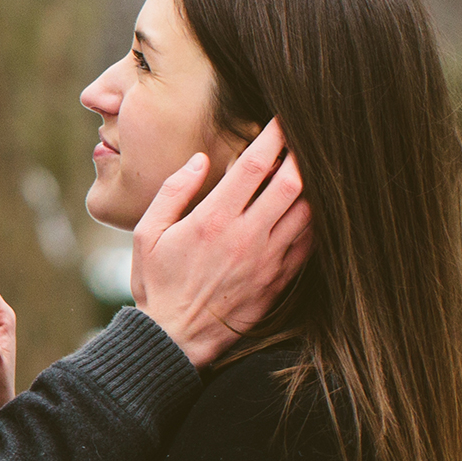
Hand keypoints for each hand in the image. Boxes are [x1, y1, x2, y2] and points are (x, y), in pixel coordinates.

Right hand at [132, 118, 313, 368]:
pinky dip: (315, 221)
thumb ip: (173, 192)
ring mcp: (268, 260)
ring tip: (310, 169)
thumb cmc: (156, 285)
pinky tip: (310, 208)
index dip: (273, 137)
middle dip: (302, 155)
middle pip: (293, 183)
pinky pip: (309, 243)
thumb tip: (201, 160)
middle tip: (305, 139)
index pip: (255, 166)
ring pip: (308, 212)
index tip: (282, 120)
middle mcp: (247, 237)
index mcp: (213, 219)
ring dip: (312, 186)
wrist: (174, 340)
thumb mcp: (146, 234)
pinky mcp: (279, 281)